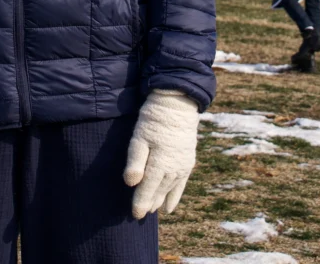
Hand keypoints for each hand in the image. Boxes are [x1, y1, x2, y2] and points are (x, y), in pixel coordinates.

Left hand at [124, 90, 199, 218]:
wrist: (177, 105)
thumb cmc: (153, 120)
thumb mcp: (138, 138)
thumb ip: (135, 161)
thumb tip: (131, 183)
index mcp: (160, 164)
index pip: (148, 189)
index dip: (141, 203)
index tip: (135, 215)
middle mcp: (173, 169)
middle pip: (159, 191)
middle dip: (149, 203)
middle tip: (139, 215)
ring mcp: (182, 166)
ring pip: (170, 189)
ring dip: (160, 200)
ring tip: (152, 210)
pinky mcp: (188, 161)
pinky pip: (181, 184)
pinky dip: (175, 196)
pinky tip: (169, 207)